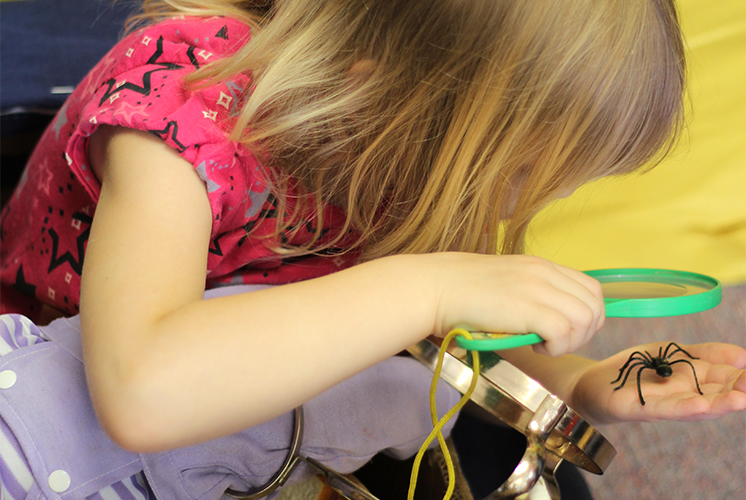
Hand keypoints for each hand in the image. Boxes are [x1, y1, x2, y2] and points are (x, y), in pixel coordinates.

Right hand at [431, 253, 604, 355]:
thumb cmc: (461, 291)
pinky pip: (564, 332)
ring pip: (585, 319)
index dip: (587, 316)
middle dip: (584, 333)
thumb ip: (529, 294)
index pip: (590, 289)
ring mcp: (537, 288)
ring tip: (543, 346)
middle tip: (556, 344)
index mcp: (541, 266)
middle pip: (594, 305)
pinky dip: (556, 347)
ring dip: (570, 341)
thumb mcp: (505, 283)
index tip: (566, 332)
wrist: (435, 288)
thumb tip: (547, 321)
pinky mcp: (528, 308)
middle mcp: (544, 273)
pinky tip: (535, 347)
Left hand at [571, 342, 745, 423]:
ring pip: (692, 407)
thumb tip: (743, 355)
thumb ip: (705, 353)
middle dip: (735, 393)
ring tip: (738, 401)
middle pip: (713, 396)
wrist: (592, 380)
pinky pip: (662, 409)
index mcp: (691, 383)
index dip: (740, 378)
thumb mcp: (672, 353)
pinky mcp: (636, 408)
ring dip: (717, 405)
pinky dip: (681, 407)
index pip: (722, 380)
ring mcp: (660, 405)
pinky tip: (699, 404)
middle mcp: (680, 397)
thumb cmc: (635, 370)